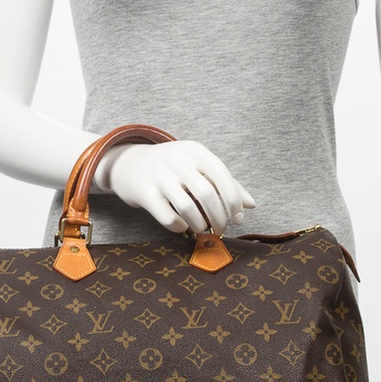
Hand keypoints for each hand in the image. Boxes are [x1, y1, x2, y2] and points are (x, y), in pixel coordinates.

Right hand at [94, 140, 255, 234]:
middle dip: (219, 218)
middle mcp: (178, 161)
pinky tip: (182, 227)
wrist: (129, 164)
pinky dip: (179, 227)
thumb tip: (251, 205)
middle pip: (207, 195)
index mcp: (195, 151)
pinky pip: (168, 217)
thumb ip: (225, 183)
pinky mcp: (145, 194)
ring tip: (202, 229)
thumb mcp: (198, 166)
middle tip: (221, 229)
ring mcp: (160, 177)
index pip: (223, 177)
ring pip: (188, 209)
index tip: (237, 218)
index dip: (234, 202)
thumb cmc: (173, 168)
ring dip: (200, 225)